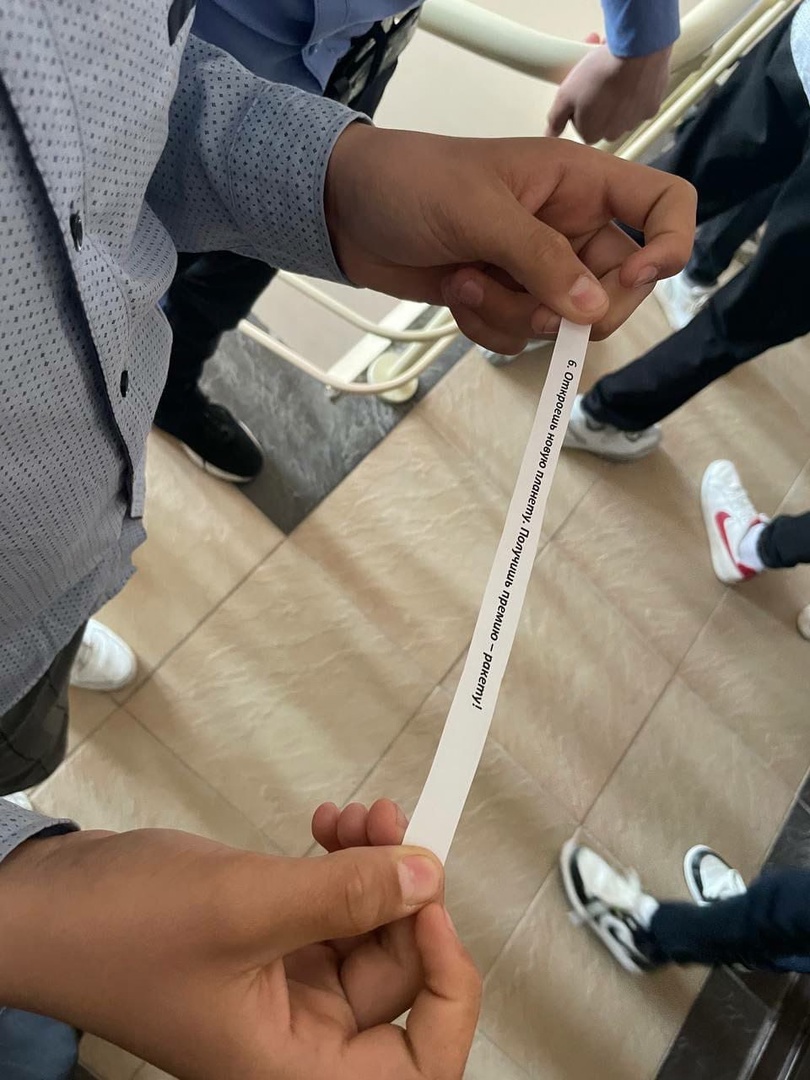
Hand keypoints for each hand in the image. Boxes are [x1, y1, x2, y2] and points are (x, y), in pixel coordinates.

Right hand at [0, 805, 479, 1079]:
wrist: (46, 903)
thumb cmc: (120, 930)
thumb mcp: (244, 906)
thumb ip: (344, 896)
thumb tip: (427, 878)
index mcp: (294, 1066)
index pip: (420, 1065)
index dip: (447, 986)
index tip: (431, 905)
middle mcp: (297, 1037)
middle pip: (396, 978)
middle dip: (402, 892)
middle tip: (390, 822)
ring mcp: (283, 988)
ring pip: (366, 930)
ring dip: (371, 865)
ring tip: (356, 814)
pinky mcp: (269, 944)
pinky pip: (331, 907)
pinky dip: (338, 864)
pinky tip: (327, 826)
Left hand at [325, 125, 694, 353]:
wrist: (347, 210)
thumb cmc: (411, 183)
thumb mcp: (480, 213)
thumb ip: (541, 261)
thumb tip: (592, 311)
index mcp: (580, 183)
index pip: (664, 206)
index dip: (669, 246)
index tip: (633, 280)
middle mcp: (569, 227)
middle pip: (619, 287)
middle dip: (574, 309)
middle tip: (533, 303)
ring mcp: (535, 268)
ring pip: (563, 322)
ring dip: (513, 316)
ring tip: (467, 280)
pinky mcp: (503, 298)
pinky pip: (520, 334)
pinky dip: (488, 327)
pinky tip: (455, 294)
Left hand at [547, 42, 671, 144]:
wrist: (636, 52)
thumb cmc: (602, 73)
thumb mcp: (564, 95)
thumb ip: (555, 119)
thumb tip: (550, 134)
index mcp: (592, 134)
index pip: (581, 125)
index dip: (579, 105)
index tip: (579, 90)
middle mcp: (615, 132)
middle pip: (601, 116)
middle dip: (596, 97)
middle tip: (593, 75)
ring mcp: (635, 119)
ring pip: (621, 106)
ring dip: (614, 90)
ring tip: (610, 69)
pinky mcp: (652, 104)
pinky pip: (640, 97)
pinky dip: (634, 84)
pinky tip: (628, 70)